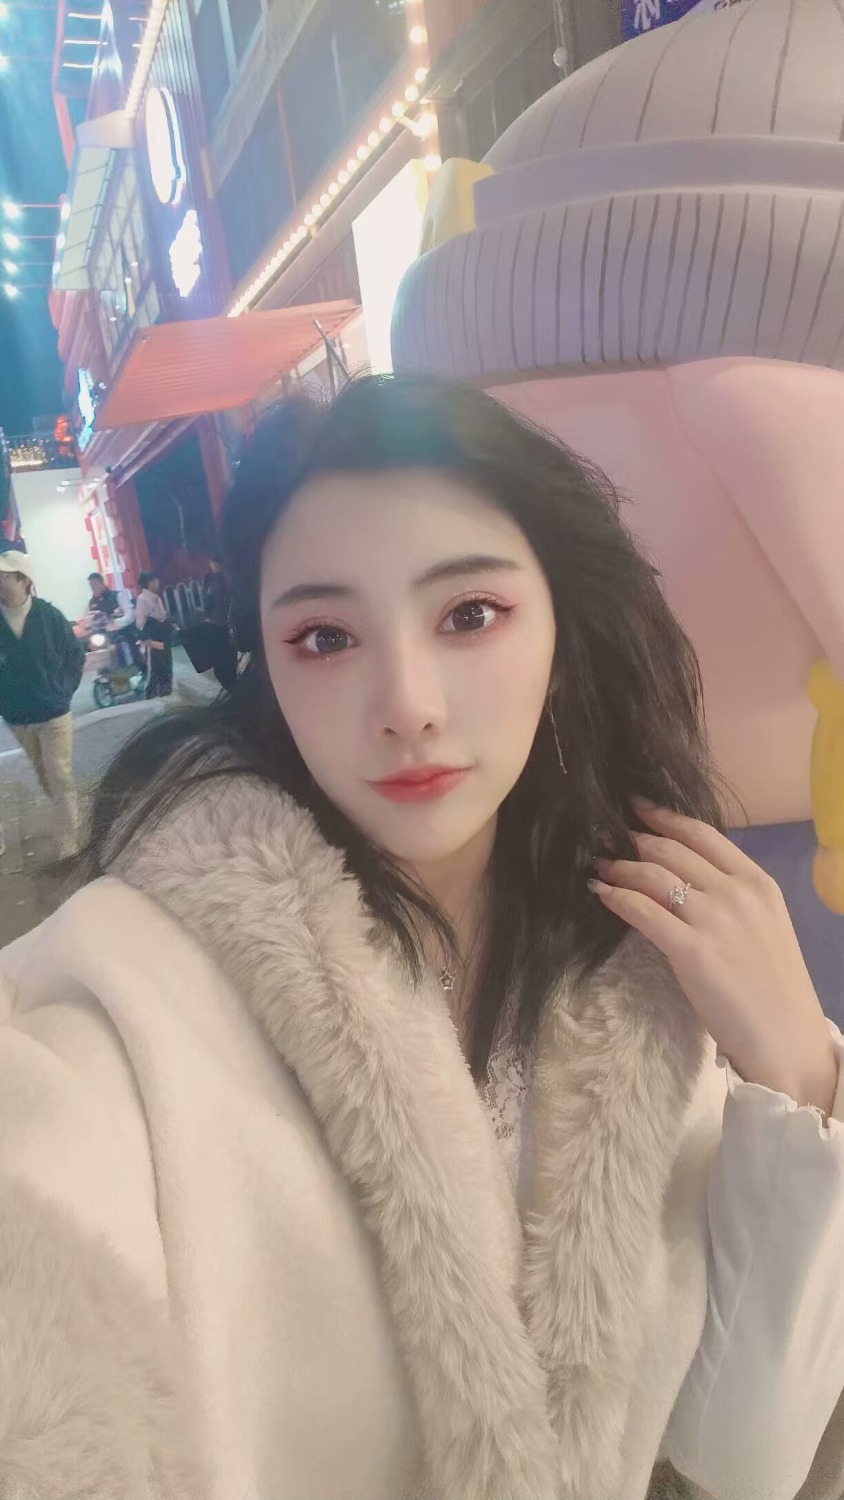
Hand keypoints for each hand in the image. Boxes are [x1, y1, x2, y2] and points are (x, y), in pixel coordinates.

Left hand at [589, 804, 838, 1114]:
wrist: (786, 1038)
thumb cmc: (772, 986)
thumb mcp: (763, 924)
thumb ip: (731, 896)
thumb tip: (684, 876)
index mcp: (757, 882)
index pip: (702, 833)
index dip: (663, 816)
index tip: (636, 807)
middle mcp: (736, 892)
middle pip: (670, 849)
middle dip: (633, 838)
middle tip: (605, 835)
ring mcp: (714, 919)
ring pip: (652, 874)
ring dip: (618, 865)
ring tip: (598, 864)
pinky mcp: (691, 950)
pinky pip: (641, 910)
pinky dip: (616, 896)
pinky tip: (601, 892)